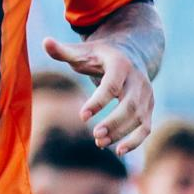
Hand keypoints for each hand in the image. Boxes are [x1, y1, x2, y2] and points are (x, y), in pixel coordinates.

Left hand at [43, 34, 154, 153]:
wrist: (130, 54)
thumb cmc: (98, 56)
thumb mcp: (81, 51)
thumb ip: (63, 51)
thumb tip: (45, 42)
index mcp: (120, 65)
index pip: (112, 85)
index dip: (98, 101)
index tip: (82, 116)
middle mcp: (138, 81)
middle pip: (130, 105)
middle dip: (114, 122)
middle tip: (95, 135)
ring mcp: (147, 96)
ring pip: (140, 118)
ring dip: (122, 133)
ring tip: (99, 144)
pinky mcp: (149, 108)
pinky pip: (146, 127)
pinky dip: (136, 141)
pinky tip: (119, 151)